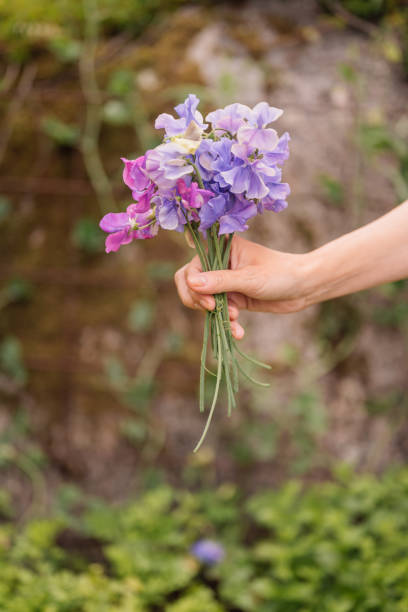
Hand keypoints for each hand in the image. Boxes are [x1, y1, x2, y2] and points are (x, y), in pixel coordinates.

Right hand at [174, 235, 308, 339]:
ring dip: (216, 315)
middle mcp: (219, 263)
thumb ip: (220, 282)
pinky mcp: (232, 297)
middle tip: (213, 311)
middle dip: (200, 302)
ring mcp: (224, 281)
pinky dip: (226, 323)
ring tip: (235, 321)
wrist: (303, 288)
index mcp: (221, 249)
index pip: (192, 268)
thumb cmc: (280, 274)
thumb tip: (191, 283)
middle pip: (190, 284)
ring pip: (204, 301)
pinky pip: (219, 312)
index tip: (209, 303)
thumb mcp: (250, 279)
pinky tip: (238, 332)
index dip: (195, 287)